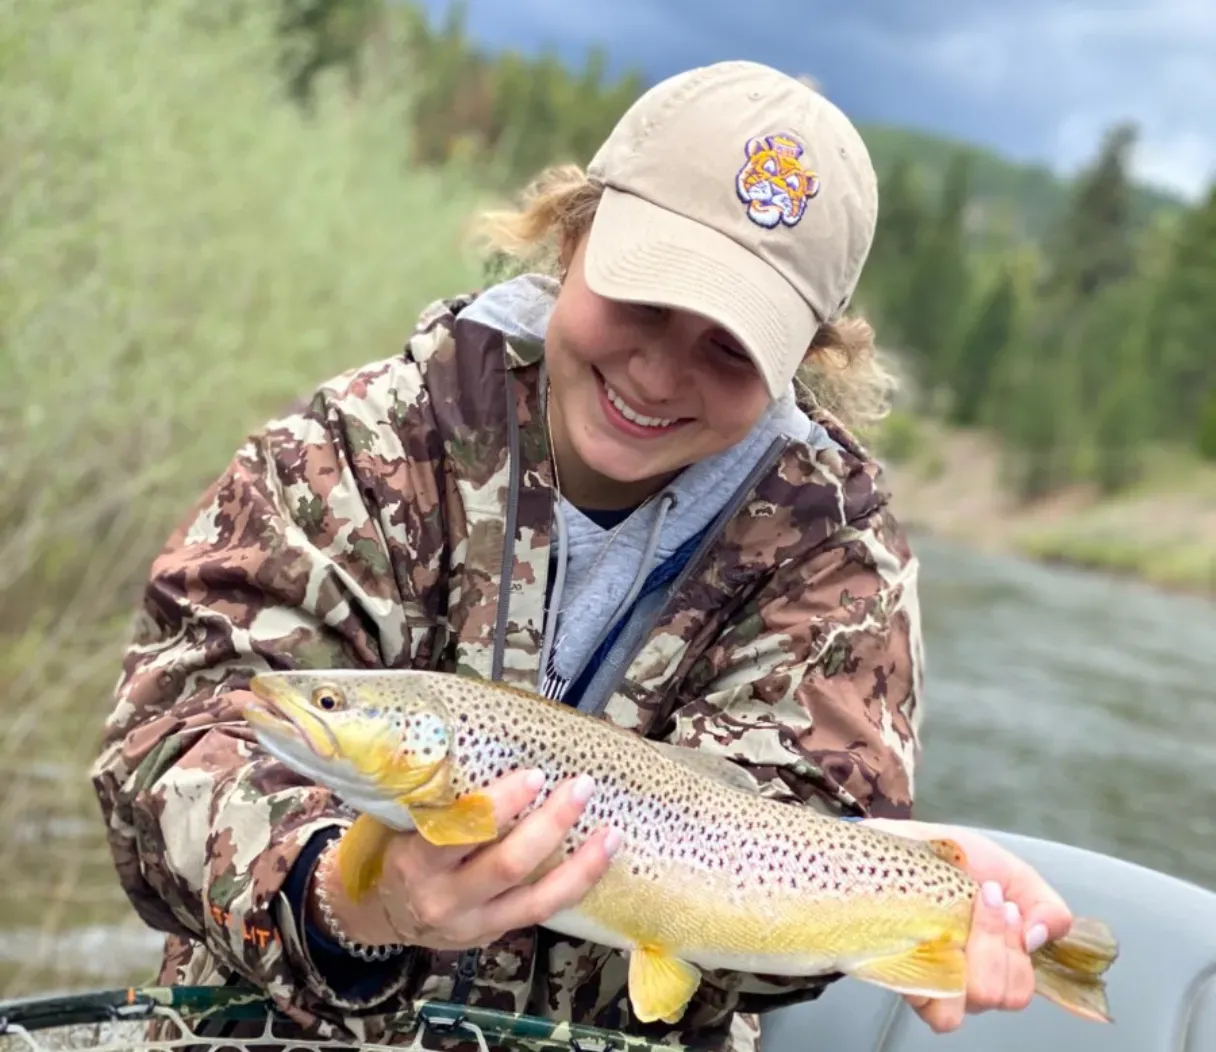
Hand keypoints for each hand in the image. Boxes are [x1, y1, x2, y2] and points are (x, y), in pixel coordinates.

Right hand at [312, 769, 620, 951]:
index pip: (460, 832)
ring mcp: (474, 923)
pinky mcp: (497, 936)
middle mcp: (445, 898)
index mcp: (415, 861)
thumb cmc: (398, 848)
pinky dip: (577, 884)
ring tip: (611, 831)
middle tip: (581, 786)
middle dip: (550, 825)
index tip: (533, 775)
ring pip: (536, 898)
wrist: (384, 914)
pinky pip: (543, 912)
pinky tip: (602, 858)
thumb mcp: (398, 820)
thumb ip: (431, 790)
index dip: (500, 806)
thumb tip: (466, 727)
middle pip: (507, 864)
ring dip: (580, 864)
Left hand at [863, 819, 1073, 1033]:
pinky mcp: (908, 980)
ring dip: (973, 953)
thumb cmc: (951, 857)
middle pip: (1001, 994)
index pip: (1021, 989)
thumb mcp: (1010, 873)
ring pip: (975, 1001)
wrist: (900, 841)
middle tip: (979, 899)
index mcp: (999, 959)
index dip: (1016, 950)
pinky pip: (938, 1009)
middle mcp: (970, 978)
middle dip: (995, 941)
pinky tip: (931, 937)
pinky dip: (942, 975)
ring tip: (955, 915)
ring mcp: (939, 981)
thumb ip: (1046, 907)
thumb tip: (1039, 939)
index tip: (1002, 902)